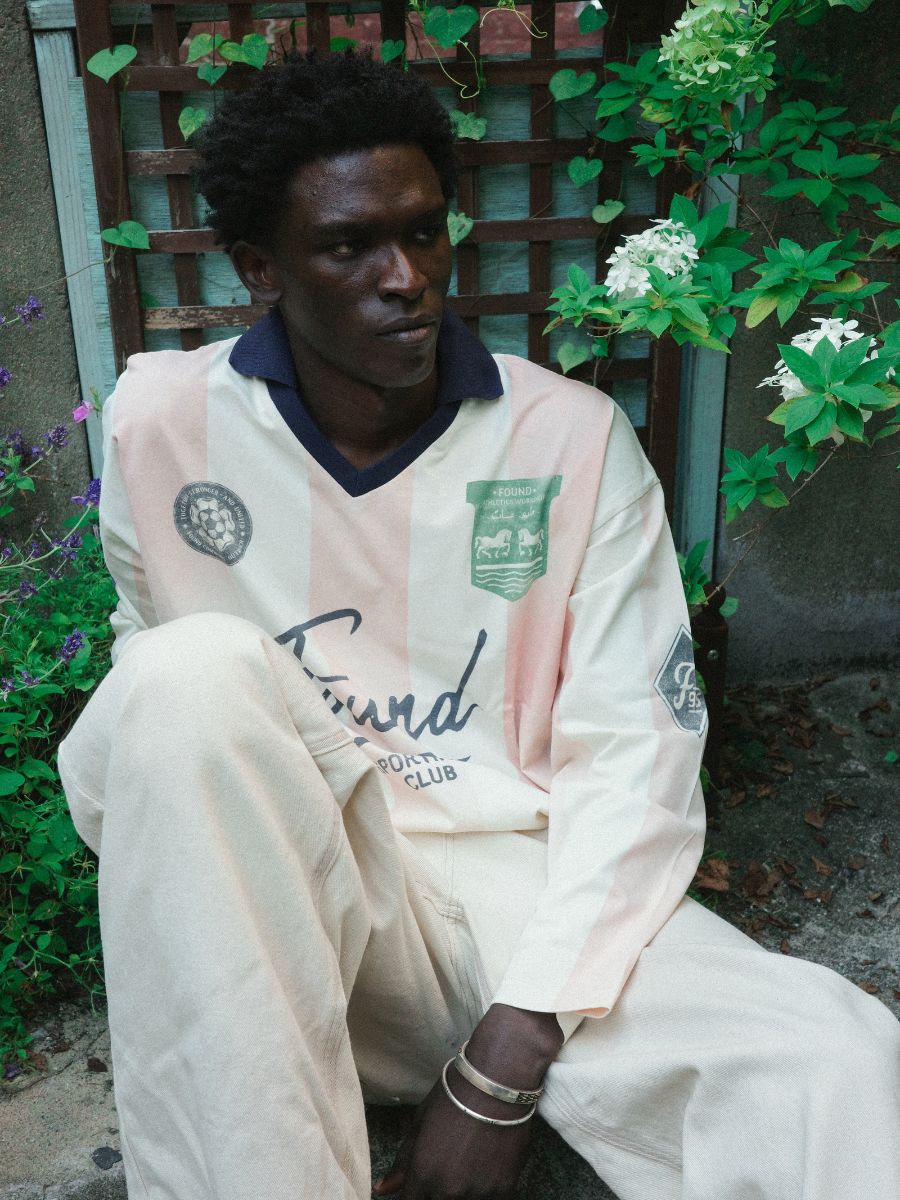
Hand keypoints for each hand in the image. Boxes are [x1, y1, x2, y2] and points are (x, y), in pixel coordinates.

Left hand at [372, 1004, 562, 1198]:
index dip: (415, 1191)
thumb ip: (403, 1161)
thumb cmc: (453, 1096)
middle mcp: (448, 1191)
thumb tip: (381, 1189)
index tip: (423, 1181)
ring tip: (471, 1159)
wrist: (496, 1084)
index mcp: (423, 1174)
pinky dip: (487, 1188)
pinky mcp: (504, 1190)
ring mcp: (477, 1193)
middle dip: (439, 1189)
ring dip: (464, 1190)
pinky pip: (490, 1199)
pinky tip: (488, 1163)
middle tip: (452, 1161)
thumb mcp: (420, 1123)